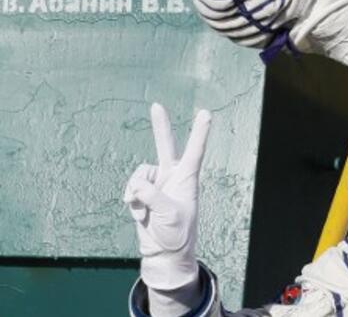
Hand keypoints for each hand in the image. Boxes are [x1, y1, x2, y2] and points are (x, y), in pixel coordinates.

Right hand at [123, 103, 211, 292]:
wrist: (163, 253)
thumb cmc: (176, 233)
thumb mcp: (169, 213)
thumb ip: (152, 195)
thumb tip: (137, 185)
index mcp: (187, 179)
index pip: (195, 151)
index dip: (200, 132)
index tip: (206, 113)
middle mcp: (172, 177)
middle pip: (165, 146)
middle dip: (160, 126)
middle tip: (156, 105)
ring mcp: (157, 185)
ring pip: (138, 174)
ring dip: (135, 190)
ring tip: (143, 209)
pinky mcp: (142, 194)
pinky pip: (131, 188)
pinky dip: (131, 201)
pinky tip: (139, 214)